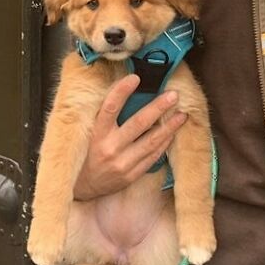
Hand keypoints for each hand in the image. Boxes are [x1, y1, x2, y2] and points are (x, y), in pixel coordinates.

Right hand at [73, 74, 186, 200]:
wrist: (82, 187)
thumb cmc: (86, 153)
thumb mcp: (87, 133)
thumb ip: (103, 116)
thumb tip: (122, 90)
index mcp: (96, 134)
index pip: (110, 108)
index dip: (122, 91)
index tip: (135, 77)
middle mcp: (109, 148)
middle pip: (138, 124)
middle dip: (158, 107)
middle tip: (173, 95)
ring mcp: (122, 163)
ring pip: (151, 141)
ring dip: (169, 127)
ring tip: (182, 115)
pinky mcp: (131, 175)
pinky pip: (152, 157)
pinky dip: (164, 144)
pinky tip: (172, 134)